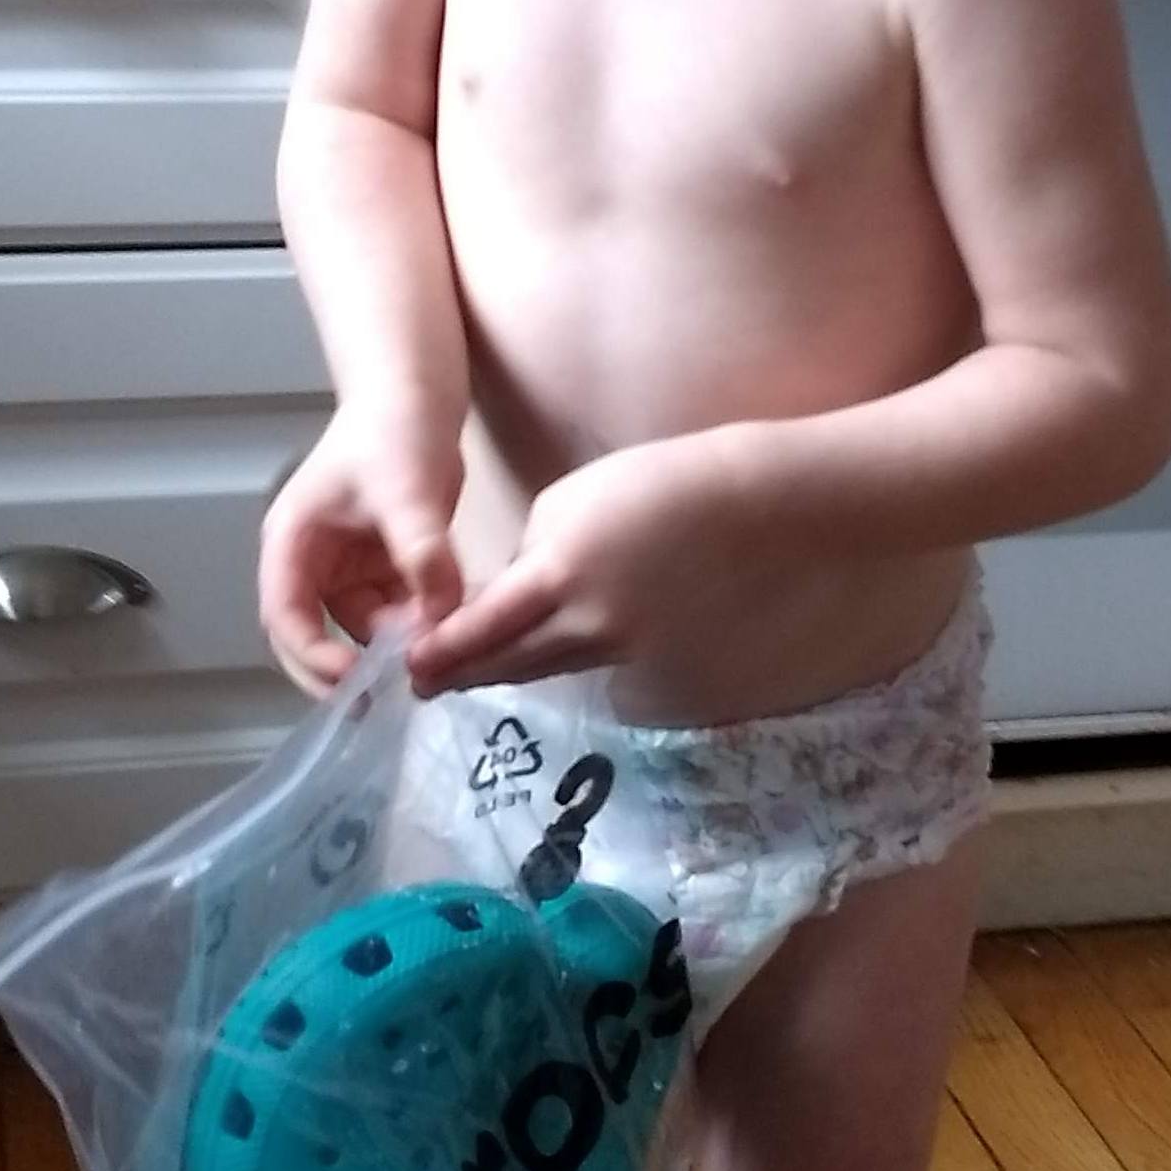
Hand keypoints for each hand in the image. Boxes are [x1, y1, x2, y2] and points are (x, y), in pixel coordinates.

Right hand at [259, 403, 464, 692]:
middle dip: (341, 673)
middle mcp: (309, 563)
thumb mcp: (406, 494)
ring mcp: (344, 569)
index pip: (285, 616)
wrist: (416, 394)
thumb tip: (441, 618)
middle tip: (382, 708)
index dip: (312, 656)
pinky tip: (442, 640)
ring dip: (386, 653)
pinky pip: (390, 614)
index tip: (354, 681)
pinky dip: (411, 631)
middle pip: (309, 637)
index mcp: (292, 544)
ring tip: (425, 669)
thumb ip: (422, 556)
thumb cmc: (393, 432)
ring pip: (357, 631)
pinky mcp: (378, 568)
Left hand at [407, 433, 773, 694]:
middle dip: (464, 674)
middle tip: (426, 686)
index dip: (443, 654)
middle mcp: (589, 626)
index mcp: (559, 574)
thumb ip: (534, 550)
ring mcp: (629, 651)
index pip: (482, 628)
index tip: (411, 667)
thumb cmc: (664, 484)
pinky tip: (560, 649)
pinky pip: (600, 664)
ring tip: (476, 673)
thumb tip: (518, 591)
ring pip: (552, 666)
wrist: (760, 511)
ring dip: (510, 669)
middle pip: (510, 663)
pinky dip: (570, 657)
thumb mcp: (574, 497)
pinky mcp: (661, 660)